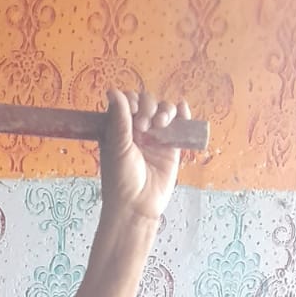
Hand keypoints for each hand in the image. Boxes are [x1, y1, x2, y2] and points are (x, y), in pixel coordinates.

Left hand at [99, 89, 190, 221]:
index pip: (128, 102)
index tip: (132, 113)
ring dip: (165, 110)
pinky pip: (180, 124)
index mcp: (120, 129)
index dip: (133, 101)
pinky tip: (182, 110)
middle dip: (148, 107)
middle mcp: (138, 130)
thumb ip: (119, 119)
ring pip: (164, 110)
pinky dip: (182, 114)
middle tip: (143, 126)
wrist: (137, 206)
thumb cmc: (121, 180)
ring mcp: (155, 137)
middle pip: (148, 103)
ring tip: (161, 123)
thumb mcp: (118, 147)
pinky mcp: (172, 147)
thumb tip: (113, 91)